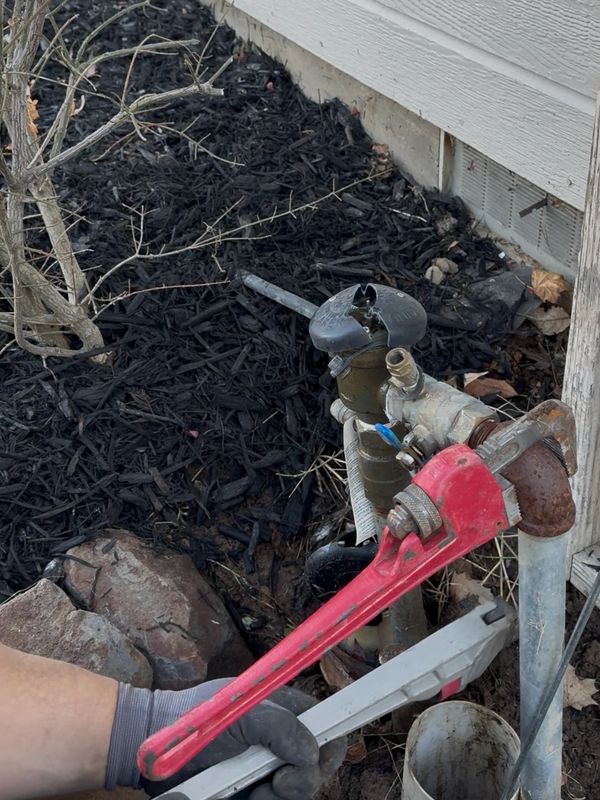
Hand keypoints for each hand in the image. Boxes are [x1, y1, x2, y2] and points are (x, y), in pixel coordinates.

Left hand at [106, 679, 345, 799]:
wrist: (152, 750)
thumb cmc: (195, 720)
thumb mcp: (242, 715)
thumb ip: (281, 727)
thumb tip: (310, 755)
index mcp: (285, 712)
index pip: (327, 728)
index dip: (331, 745)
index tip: (315, 763)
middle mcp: (280, 743)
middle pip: (317, 771)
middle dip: (299, 783)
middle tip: (273, 783)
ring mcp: (265, 772)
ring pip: (294, 796)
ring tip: (249, 793)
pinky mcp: (250, 795)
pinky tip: (241, 799)